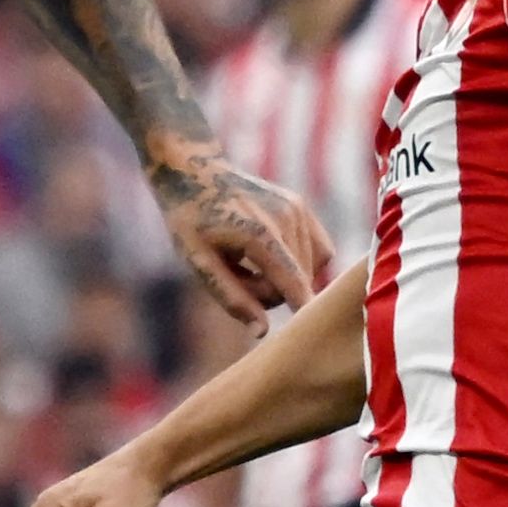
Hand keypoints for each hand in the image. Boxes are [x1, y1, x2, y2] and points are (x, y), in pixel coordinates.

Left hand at [151, 150, 329, 328]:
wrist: (195, 171)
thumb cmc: (190, 220)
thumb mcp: (198, 262)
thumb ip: (231, 297)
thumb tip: (262, 332)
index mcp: (259, 233)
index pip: (294, 283)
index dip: (305, 313)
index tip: (318, 335)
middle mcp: (287, 217)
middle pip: (299, 281)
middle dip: (273, 292)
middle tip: (238, 277)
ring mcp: (298, 208)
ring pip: (311, 269)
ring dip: (285, 276)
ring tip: (250, 263)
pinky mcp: (302, 206)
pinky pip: (318, 250)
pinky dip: (299, 262)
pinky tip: (270, 256)